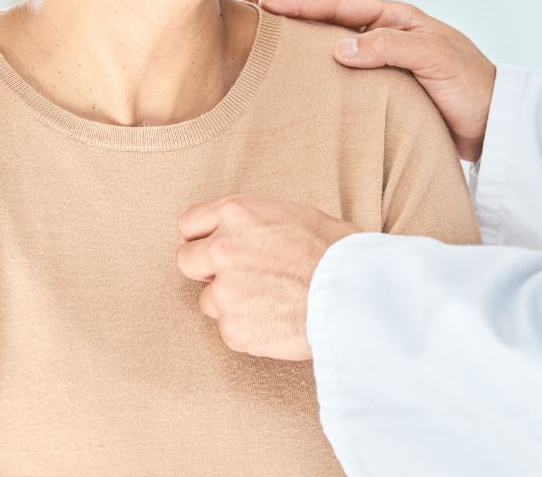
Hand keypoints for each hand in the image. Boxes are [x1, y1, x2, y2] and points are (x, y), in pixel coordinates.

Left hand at [176, 194, 356, 360]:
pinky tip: (277, 320)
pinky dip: (248, 328)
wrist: (355, 296)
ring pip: (208, 300)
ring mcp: (225, 290)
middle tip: (239, 277)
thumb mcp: (296, 215)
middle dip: (207, 270)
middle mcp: (223, 248)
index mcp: (239, 212)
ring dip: (231, 302)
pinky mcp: (232, 328)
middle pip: (186, 260)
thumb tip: (247, 232)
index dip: (202, 237)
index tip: (213, 248)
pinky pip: (229, 329)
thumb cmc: (338, 253)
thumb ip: (257, 223)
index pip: (190, 222)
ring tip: (271, 301)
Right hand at [246, 0, 494, 161]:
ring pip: (333, 46)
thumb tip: (337, 46)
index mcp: (398, 19)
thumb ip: (389, 47)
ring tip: (261, 45)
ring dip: (299, 43)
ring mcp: (385, 63)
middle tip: (248, 15)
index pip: (339, 3)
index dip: (300, 2)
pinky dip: (318, 74)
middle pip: (329, 20)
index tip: (264, 3)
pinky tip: (297, 84)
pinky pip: (344, 76)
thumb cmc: (471, 86)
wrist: (496, 125)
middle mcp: (388, 36)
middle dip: (289, 15)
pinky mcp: (386, 91)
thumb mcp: (433, 59)